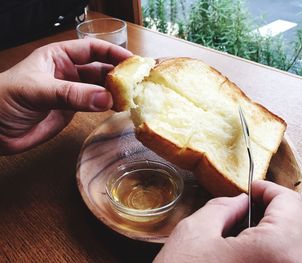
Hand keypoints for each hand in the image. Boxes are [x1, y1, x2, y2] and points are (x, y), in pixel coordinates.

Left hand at [0, 38, 131, 154]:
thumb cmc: (4, 99)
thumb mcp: (38, 90)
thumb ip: (72, 94)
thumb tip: (106, 99)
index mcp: (59, 57)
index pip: (92, 50)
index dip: (113, 53)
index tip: (133, 61)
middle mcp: (68, 72)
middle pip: (100, 69)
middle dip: (119, 74)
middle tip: (138, 83)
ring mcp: (72, 91)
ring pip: (100, 88)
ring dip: (115, 91)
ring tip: (132, 97)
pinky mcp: (73, 110)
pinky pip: (95, 104)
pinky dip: (108, 106)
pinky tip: (118, 107)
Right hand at [154, 180, 301, 262]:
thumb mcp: (195, 234)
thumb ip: (224, 207)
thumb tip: (241, 202)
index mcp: (280, 253)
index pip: (293, 205)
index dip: (270, 189)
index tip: (253, 189)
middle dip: (284, 211)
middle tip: (257, 207)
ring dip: (291, 234)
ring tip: (258, 233)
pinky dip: (288, 256)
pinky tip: (261, 256)